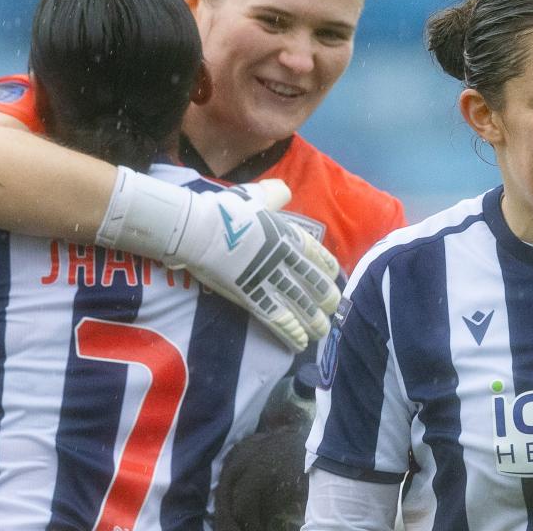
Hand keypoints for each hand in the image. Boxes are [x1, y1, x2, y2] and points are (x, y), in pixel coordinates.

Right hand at [96, 169, 340, 351]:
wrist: (198, 228)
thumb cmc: (224, 210)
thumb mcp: (253, 195)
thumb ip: (272, 195)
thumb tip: (284, 189)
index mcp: (286, 234)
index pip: (316, 255)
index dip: (327, 269)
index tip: (333, 278)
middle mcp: (283, 259)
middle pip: (313, 284)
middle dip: (326, 299)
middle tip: (333, 309)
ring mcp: (268, 279)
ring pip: (299, 304)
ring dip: (313, 321)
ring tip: (321, 332)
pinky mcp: (251, 296)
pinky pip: (276, 317)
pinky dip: (290, 331)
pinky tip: (300, 342)